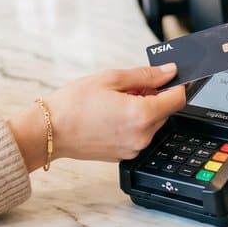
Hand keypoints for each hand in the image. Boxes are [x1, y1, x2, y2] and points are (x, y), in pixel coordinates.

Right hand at [9, 64, 186, 168]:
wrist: (49, 131)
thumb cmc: (74, 104)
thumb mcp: (111, 78)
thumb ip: (145, 75)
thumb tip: (169, 71)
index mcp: (142, 115)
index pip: (178, 98)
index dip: (176, 84)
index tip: (169, 76)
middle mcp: (142, 136)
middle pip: (165, 111)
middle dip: (154, 95)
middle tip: (130, 86)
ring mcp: (133, 148)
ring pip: (152, 123)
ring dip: (143, 109)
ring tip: (115, 100)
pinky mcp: (124, 155)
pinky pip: (139, 134)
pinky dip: (132, 122)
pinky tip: (111, 114)